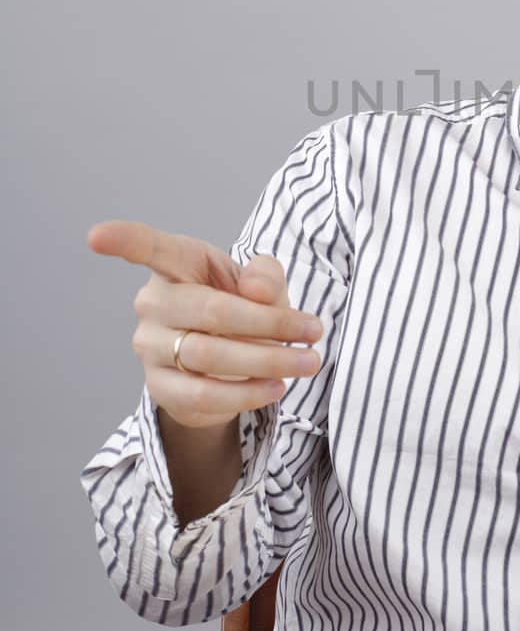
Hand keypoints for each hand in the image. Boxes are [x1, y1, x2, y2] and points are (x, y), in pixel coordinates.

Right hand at [86, 220, 323, 429]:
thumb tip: (255, 290)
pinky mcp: (159, 388)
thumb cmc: (241, 307)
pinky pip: (203, 394)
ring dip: (267, 361)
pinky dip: (247, 393)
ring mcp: (150, 347)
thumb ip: (265, 275)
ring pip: (208, 356)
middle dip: (270, 324)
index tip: (95, 236)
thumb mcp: (262, 284)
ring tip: (306, 362)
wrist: (227, 366)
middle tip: (314, 332)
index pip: (148, 248)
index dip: (122, 240)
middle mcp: (153, 303)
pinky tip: (275, 387)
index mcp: (177, 264)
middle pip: (211, 312)